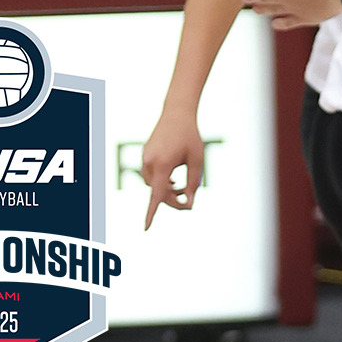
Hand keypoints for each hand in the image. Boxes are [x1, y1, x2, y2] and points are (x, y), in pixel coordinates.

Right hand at [140, 108, 204, 227]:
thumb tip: (189, 203)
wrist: (177, 114)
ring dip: (166, 190)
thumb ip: (193, 183)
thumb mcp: (197, 160)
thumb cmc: (190, 137)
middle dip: (171, 200)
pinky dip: (161, 181)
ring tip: (182, 189)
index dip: (152, 213)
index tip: (146, 228)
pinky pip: (150, 175)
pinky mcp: (145, 155)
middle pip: (157, 192)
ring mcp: (144, 158)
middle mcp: (149, 163)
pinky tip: (172, 180)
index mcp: (162, 165)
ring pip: (153, 184)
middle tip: (188, 203)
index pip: (156, 195)